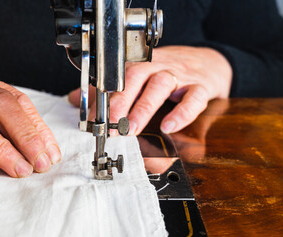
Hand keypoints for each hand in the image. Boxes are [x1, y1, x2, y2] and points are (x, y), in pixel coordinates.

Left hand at [69, 46, 231, 134]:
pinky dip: (182, 113)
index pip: (117, 79)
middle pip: (135, 78)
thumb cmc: (168, 71)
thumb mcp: (137, 77)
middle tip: (109, 125)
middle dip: (120, 102)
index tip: (92, 120)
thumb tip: (75, 99)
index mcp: (139, 66)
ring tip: (131, 128)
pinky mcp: (200, 87)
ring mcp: (179, 76)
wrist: (207, 62)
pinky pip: (193, 98)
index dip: (103, 99)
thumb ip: (107, 90)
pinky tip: (169, 126)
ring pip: (160, 86)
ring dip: (144, 108)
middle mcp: (157, 68)